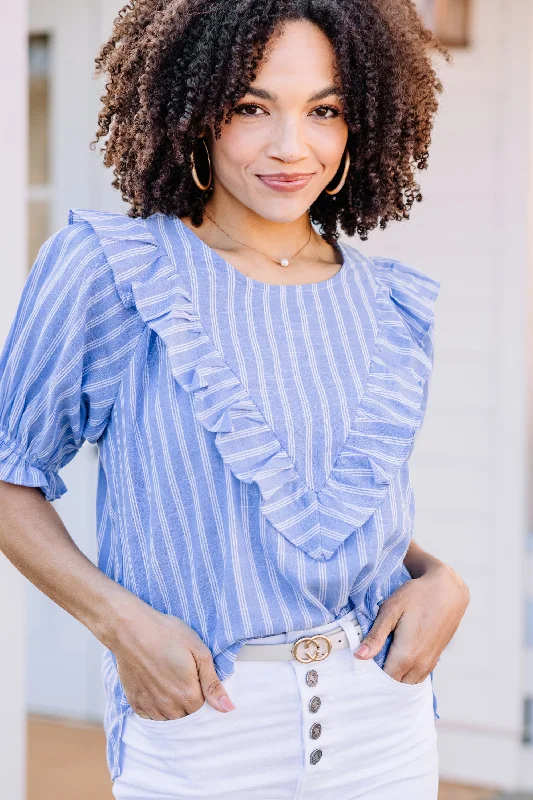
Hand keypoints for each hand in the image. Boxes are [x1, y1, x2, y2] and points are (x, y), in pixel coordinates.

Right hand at [110, 597, 235, 719]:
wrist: (132, 630)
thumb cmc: (168, 635)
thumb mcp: (199, 652)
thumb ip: (213, 684)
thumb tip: (229, 709)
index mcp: (188, 695)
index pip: (203, 709)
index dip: (202, 694)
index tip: (196, 678)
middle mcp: (169, 707)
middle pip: (187, 716)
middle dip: (189, 702)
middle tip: (182, 678)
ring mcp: (151, 707)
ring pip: (169, 719)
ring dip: (173, 707)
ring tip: (170, 682)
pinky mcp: (136, 703)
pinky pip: (151, 717)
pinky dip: (156, 708)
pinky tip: (156, 689)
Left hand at [354, 561, 469, 683]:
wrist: (448, 591)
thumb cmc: (417, 596)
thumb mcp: (391, 610)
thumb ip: (376, 636)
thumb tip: (359, 656)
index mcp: (407, 655)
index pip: (383, 681)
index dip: (370, 677)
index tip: (359, 668)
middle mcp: (420, 665)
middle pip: (395, 685)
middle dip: (381, 680)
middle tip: (367, 665)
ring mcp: (430, 664)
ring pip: (408, 683)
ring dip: (394, 677)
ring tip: (380, 661)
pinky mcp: (435, 659)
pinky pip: (418, 676)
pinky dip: (406, 673)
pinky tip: (396, 659)